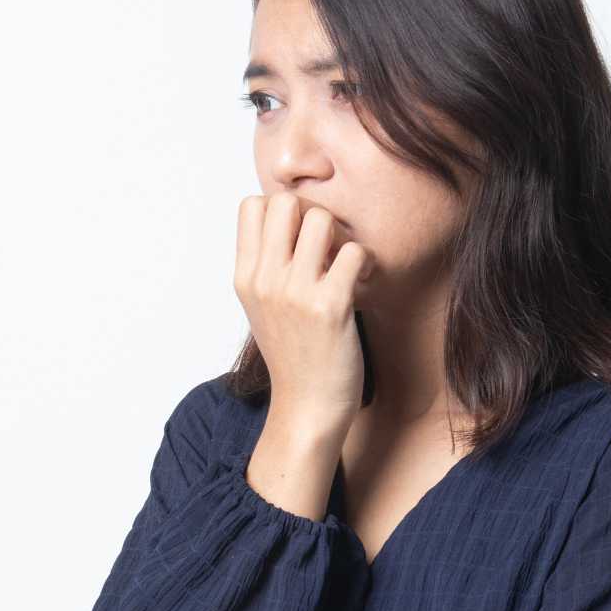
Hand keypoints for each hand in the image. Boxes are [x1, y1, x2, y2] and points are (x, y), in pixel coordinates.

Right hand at [234, 192, 375, 436]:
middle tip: (328, 246)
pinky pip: (353, 251)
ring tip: (347, 264)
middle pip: (285, 201)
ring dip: (342, 236)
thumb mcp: (262, 307)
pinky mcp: (330, 308)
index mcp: (245, 277)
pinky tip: (363, 283)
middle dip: (313, 214)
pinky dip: (366, 262)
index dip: (283, 211)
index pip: (252, 205)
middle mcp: (264, 281)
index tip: (302, 238)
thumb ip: (266, 264)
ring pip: (321, 218)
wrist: (308, 408)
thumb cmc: (293, 355)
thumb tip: (285, 216)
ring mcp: (295, 293)